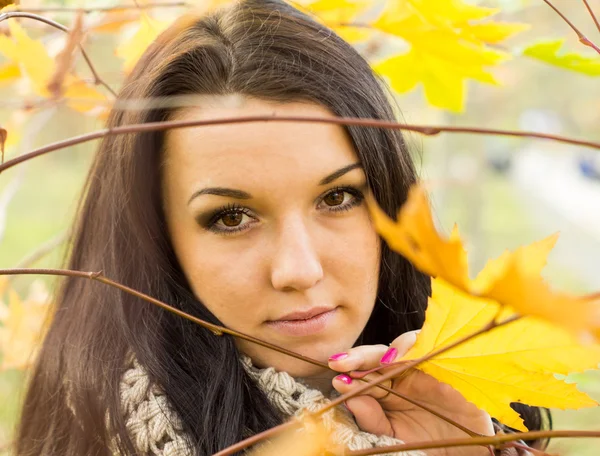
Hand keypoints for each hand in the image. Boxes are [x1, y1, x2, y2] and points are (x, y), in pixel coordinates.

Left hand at [328, 331, 494, 455]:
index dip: (349, 375)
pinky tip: (398, 357)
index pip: (364, 376)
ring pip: (398, 347)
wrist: (472, 452)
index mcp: (388, 392)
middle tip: (339, 364)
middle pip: (376, 358)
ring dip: (382, 352)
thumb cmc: (431, 445)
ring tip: (370, 363)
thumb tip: (349, 400)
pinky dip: (409, 345)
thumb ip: (373, 420)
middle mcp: (403, 375)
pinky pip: (425, 343)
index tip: (336, 379)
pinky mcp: (444, 362)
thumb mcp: (396, 437)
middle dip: (357, 358)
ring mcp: (423, 366)